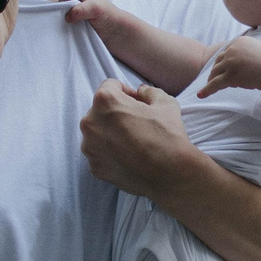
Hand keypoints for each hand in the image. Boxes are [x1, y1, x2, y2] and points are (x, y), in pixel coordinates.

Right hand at [60, 0, 117, 32]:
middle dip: (64, 6)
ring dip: (65, 16)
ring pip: (59, 10)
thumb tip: (67, 17)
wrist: (112, 30)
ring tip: (77, 22)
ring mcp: (72, 9)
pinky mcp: (71, 20)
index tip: (71, 1)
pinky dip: (65, 23)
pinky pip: (61, 20)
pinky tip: (73, 27)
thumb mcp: (95, 8)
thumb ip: (80, 9)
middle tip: (75, 15)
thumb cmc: (108, 14)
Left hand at [80, 79, 202, 203]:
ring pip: (98, 132)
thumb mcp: (165, 103)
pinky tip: (129, 156)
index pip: (110, 86)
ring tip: (133, 141)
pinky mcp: (95, 167)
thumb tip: (141, 91)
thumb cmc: (167, 135)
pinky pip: (100, 153)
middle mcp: (90, 123)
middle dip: (116, 113)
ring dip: (111, 133)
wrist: (170, 174)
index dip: (127, 92)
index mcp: (105, 101)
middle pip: (100, 110)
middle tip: (137, 123)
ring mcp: (90, 148)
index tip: (138, 104)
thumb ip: (149, 91)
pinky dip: (111, 153)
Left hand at [196, 35, 260, 97]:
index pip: (225, 52)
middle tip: (214, 80)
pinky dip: (207, 90)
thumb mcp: (260, 51)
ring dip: (213, 81)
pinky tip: (201, 95)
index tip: (220, 69)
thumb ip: (250, 53)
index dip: (222, 62)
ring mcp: (231, 62)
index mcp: (239, 42)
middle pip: (218, 62)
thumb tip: (245, 62)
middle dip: (216, 71)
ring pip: (216, 73)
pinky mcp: (230, 76)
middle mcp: (233, 50)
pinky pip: (215, 84)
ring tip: (210, 88)